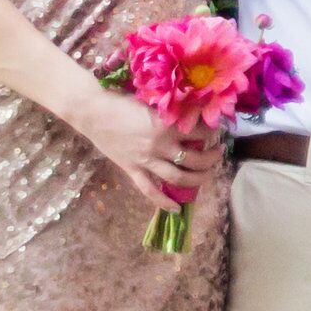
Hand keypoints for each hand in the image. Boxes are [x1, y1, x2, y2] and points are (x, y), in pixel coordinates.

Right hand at [68, 89, 220, 211]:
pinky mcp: (132, 169)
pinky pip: (149, 190)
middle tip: (218, 154)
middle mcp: (160, 146)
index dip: (214, 134)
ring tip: (207, 175)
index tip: (218, 132)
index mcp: (167, 126)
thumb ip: (171, 112)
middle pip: (195, 160)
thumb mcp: (152, 102)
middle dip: (212, 159)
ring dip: (198, 179)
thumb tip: (193, 113)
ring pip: (178, 178)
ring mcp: (146, 161)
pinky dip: (163, 202)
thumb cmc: (121, 100)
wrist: (91, 111)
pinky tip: (177, 209)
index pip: (201, 134)